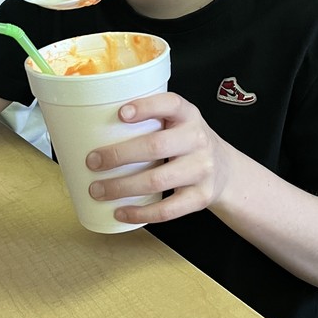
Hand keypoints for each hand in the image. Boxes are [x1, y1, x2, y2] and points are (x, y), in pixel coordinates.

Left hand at [85, 92, 231, 223]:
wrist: (225, 169)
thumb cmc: (187, 143)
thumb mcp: (177, 122)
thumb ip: (150, 120)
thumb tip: (92, 126)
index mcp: (188, 115)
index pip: (170, 104)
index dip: (145, 107)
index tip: (120, 114)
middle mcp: (198, 139)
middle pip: (156, 146)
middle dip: (119, 155)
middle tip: (92, 161)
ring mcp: (201, 169)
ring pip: (158, 180)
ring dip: (123, 187)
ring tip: (98, 190)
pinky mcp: (200, 197)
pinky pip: (168, 209)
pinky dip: (141, 213)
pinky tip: (121, 212)